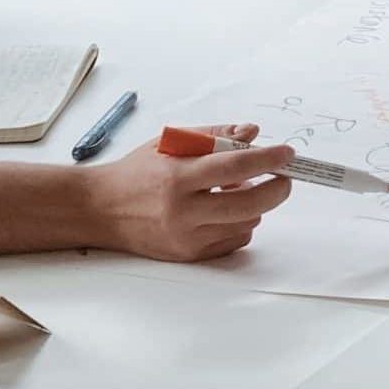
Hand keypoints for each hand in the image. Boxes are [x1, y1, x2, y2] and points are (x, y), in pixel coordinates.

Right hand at [81, 123, 297, 261]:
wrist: (100, 209)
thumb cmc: (137, 172)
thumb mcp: (171, 142)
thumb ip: (214, 135)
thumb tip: (253, 133)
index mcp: (178, 176)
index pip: (235, 166)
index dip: (268, 159)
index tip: (288, 153)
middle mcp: (183, 211)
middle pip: (250, 203)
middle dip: (277, 189)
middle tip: (283, 177)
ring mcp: (186, 237)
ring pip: (246, 223)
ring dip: (255, 206)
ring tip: (238, 190)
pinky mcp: (188, 255)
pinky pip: (233, 241)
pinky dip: (239, 224)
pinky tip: (225, 210)